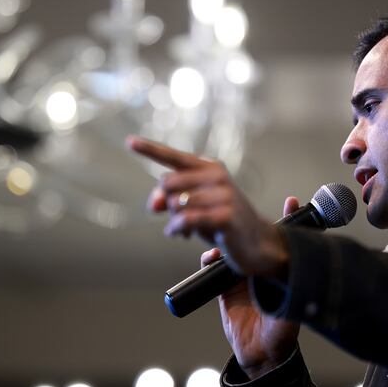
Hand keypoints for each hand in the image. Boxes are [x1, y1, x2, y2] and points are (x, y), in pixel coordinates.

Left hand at [127, 135, 289, 279]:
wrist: (258, 244)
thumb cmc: (222, 221)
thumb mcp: (195, 206)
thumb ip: (171, 199)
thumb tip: (152, 204)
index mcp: (209, 168)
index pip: (174, 157)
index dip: (150, 150)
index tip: (130, 142)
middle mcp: (216, 176)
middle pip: (168, 183)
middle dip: (165, 203)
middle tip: (174, 217)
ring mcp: (223, 195)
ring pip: (177, 203)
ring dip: (174, 221)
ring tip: (183, 230)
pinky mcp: (225, 216)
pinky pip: (187, 219)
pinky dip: (177, 228)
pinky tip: (180, 234)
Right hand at [203, 196, 301, 378]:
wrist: (260, 356)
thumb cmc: (281, 332)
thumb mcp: (293, 307)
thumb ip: (294, 286)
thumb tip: (308, 266)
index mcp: (276, 270)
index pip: (282, 240)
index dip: (287, 219)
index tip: (291, 201)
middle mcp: (258, 268)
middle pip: (250, 237)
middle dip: (243, 222)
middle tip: (240, 212)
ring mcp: (238, 275)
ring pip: (227, 246)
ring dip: (222, 236)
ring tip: (220, 232)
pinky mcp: (221, 286)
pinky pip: (211, 265)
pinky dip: (209, 258)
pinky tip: (211, 257)